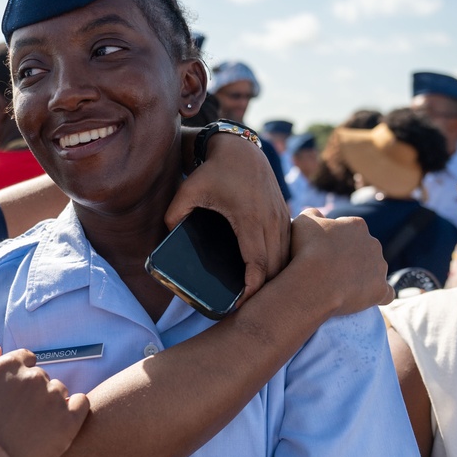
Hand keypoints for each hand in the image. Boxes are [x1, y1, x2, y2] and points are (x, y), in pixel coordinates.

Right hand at [0, 347, 89, 456]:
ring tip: (35, 432)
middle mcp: (31, 377)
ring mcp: (52, 397)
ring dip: (53, 406)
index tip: (14, 403)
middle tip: (21, 422)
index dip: (20, 381)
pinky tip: (59, 432)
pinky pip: (82, 404)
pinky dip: (75, 413)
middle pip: (42, 377)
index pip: (26, 358)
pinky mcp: (70, 419)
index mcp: (5, 367)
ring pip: (61, 392)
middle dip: (34, 395)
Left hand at [168, 130, 288, 303]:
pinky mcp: (284, 215)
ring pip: (286, 258)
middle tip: (247, 307)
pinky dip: (281, 263)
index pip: (259, 263)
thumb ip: (174, 214)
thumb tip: (168, 236)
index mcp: (250, 218)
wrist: (240, 149)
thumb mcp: (189, 189)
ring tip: (258, 296)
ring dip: (275, 278)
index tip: (243, 303)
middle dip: (265, 290)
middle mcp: (271, 219)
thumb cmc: (214, 170)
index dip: (254, 288)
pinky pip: (288, 246)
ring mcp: (282, 217)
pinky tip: (269, 276)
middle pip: (276, 267)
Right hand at [289, 209, 393, 314]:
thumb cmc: (306, 250)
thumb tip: (317, 214)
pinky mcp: (381, 290)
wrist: (313, 282)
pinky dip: (378, 295)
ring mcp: (379, 267)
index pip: (349, 229)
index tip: (322, 250)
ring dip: (363, 275)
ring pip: (375, 270)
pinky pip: (386, 293)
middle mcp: (373, 244)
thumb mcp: (303, 221)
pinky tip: (367, 298)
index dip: (335, 239)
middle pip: (364, 249)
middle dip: (352, 257)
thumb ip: (313, 214)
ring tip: (342, 286)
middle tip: (331, 268)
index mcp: (356, 225)